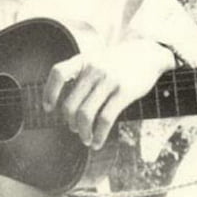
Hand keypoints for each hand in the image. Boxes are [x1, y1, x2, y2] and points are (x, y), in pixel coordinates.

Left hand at [42, 43, 172, 149]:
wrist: (148, 53)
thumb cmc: (118, 62)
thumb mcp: (96, 59)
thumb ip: (81, 75)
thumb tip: (67, 105)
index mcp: (83, 60)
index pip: (58, 73)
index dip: (49, 92)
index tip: (48, 108)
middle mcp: (93, 69)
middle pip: (70, 103)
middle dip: (69, 121)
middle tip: (74, 128)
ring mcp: (108, 80)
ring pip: (85, 114)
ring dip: (82, 132)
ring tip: (86, 138)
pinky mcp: (124, 91)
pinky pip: (105, 119)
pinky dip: (99, 135)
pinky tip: (97, 142)